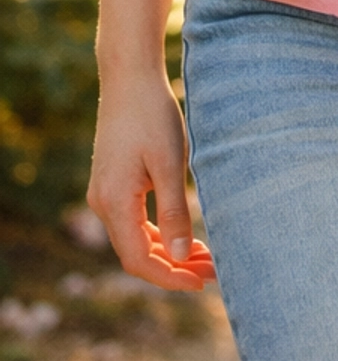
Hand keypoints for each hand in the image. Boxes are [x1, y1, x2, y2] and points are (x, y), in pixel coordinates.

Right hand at [88, 67, 215, 291]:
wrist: (130, 78)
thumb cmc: (153, 116)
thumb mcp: (169, 164)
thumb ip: (173, 212)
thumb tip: (179, 257)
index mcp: (114, 203)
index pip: (139, 260)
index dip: (169, 277)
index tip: (201, 282)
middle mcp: (103, 203)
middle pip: (137, 254)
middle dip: (174, 267)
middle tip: (212, 270)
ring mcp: (105, 193)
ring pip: (136, 238)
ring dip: (168, 251)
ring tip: (205, 256)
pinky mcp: (113, 183)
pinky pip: (134, 221)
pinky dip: (158, 232)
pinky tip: (184, 234)